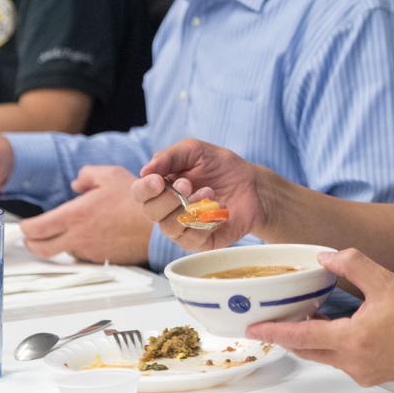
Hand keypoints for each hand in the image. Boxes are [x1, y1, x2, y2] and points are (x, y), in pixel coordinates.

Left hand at [18, 166, 151, 264]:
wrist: (161, 222)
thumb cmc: (138, 199)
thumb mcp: (111, 176)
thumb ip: (87, 175)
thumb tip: (77, 183)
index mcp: (75, 215)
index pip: (36, 229)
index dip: (25, 228)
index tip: (25, 224)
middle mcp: (78, 237)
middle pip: (40, 249)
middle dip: (31, 243)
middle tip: (31, 237)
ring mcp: (89, 251)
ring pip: (62, 253)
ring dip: (58, 245)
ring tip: (66, 233)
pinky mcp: (102, 259)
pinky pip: (83, 256)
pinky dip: (80, 248)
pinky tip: (91, 236)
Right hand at [132, 139, 264, 250]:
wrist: (253, 185)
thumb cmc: (221, 167)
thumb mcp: (196, 151)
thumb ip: (170, 156)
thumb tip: (145, 170)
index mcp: (161, 187)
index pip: (140, 192)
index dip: (145, 188)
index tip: (158, 180)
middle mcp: (167, 210)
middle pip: (151, 212)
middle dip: (168, 198)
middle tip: (188, 184)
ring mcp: (182, 228)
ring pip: (170, 227)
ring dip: (189, 208)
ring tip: (209, 192)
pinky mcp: (200, 242)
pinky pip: (192, 238)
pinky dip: (205, 221)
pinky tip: (219, 209)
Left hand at [247, 249, 393, 385]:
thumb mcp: (387, 281)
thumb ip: (353, 264)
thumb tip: (326, 256)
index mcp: (353, 340)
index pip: (302, 338)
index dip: (275, 332)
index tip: (254, 329)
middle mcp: (354, 362)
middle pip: (309, 350)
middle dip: (289, 335)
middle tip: (272, 320)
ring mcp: (365, 371)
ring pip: (326, 356)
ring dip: (312, 339)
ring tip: (303, 317)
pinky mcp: (376, 373)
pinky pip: (344, 359)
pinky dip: (333, 344)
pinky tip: (337, 326)